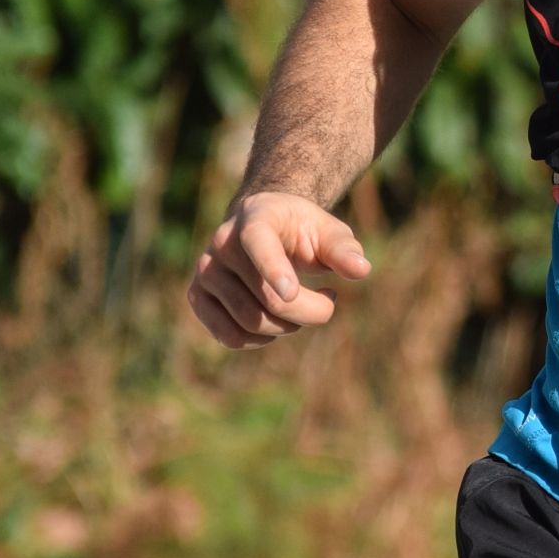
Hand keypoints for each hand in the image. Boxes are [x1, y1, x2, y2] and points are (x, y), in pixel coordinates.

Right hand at [187, 190, 371, 348]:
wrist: (262, 227)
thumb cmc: (302, 230)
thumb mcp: (328, 231)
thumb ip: (344, 249)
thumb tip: (361, 269)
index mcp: (256, 216)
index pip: (258, 242)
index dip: (272, 268)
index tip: (290, 293)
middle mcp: (222, 242)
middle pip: (267, 298)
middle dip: (309, 312)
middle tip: (329, 300)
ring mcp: (205, 270)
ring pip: (249, 322)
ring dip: (287, 327)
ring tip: (301, 307)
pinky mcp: (197, 296)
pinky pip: (229, 336)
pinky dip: (258, 340)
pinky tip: (274, 322)